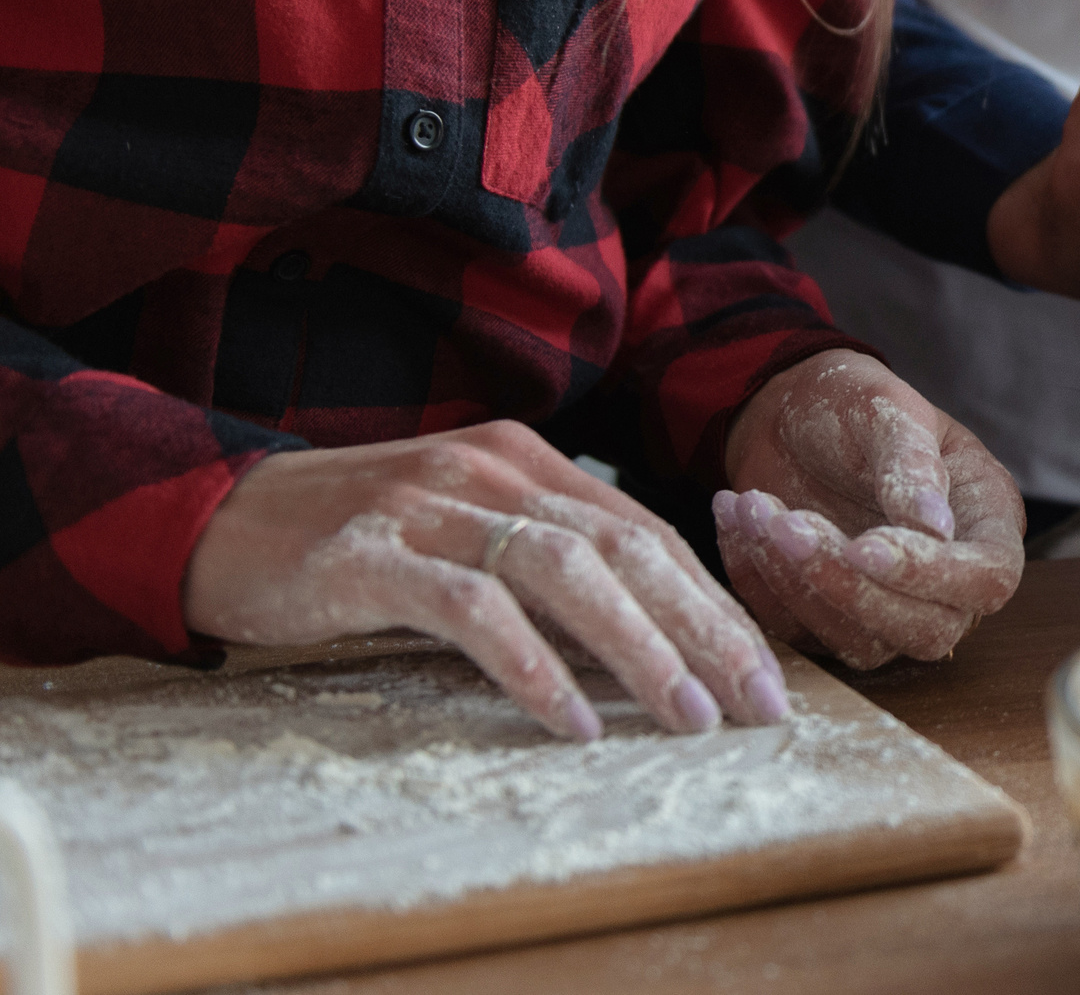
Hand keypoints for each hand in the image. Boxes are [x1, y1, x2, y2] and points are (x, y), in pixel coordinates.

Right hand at [181, 420, 789, 740]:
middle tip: (757, 700)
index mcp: (527, 460)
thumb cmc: (356, 540)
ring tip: (690, 714)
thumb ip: (545, 561)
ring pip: (567, 572)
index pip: (645, 532)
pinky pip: (474, 610)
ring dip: (640, 649)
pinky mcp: (373, 555)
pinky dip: (532, 667)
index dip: (711, 600)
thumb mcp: (466, 532)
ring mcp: (432, 507)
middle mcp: (492, 471)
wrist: (215, 520)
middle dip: (704, 628)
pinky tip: (572, 718)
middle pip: (626, 548)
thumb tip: (646, 636)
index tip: (764, 667)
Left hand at [716, 350, 1024, 668]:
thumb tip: (936, 526)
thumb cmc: (853, 402)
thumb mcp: (887, 412)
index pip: (988, 577)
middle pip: (928, 629)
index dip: (932, 575)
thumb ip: (913, 466)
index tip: (864, 545)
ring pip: (862, 644)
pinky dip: (759, 584)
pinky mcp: (830, 619)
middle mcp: (949, 578)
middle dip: (851, 586)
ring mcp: (891, 606)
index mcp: (986, 519)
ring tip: (754, 509)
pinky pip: (799, 634)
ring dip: (797, 585)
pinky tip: (737, 521)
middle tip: (788, 525)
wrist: (790, 412)